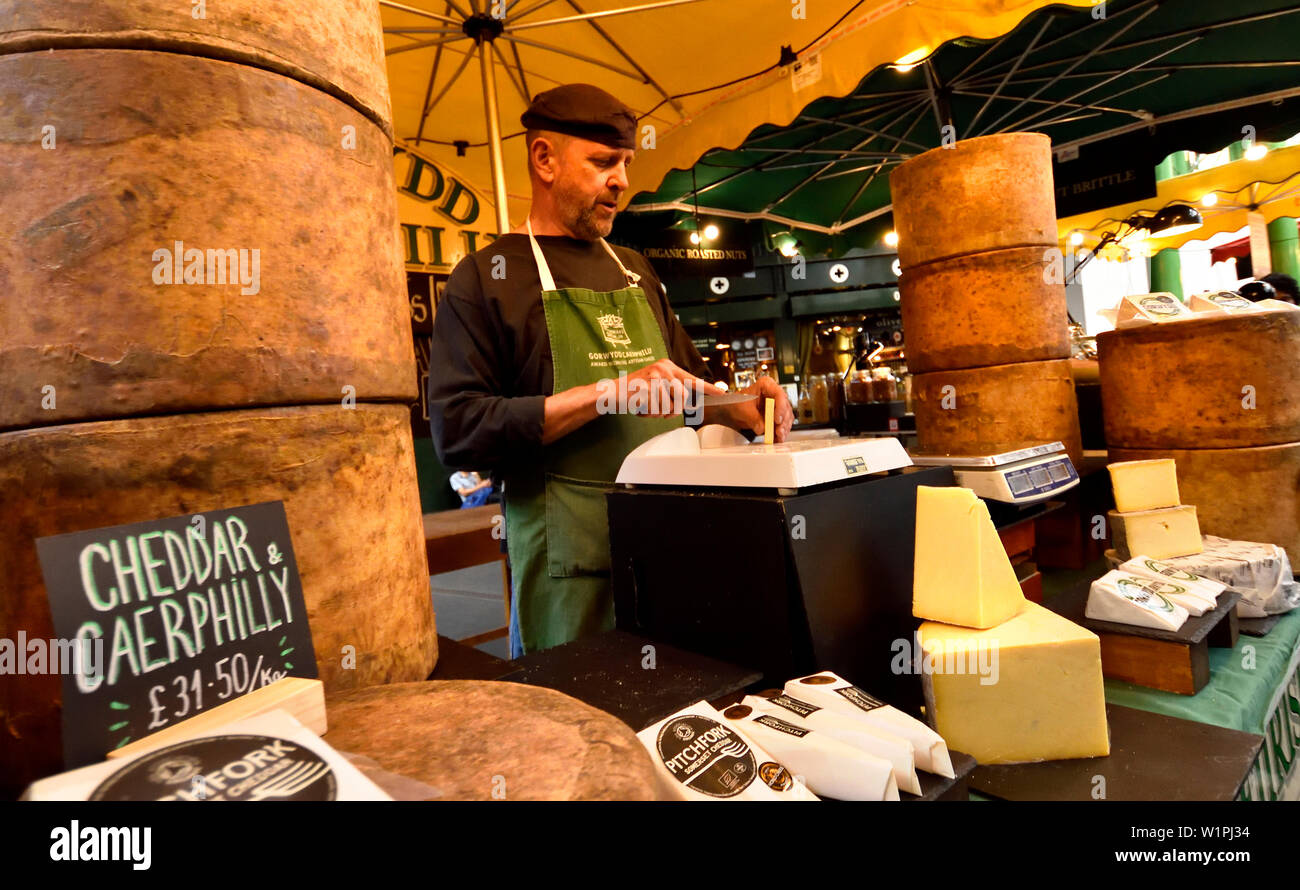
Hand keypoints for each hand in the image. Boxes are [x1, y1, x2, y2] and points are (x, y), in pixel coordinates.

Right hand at [597, 358, 719, 417]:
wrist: (611, 392)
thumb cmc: (635, 393)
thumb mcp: (656, 386)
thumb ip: (672, 390)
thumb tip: (690, 402)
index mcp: (667, 366)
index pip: (692, 379)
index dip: (708, 388)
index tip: (722, 393)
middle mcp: (663, 368)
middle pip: (683, 398)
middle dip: (673, 410)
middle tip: (659, 411)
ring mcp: (655, 377)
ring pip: (671, 405)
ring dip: (660, 412)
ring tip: (647, 407)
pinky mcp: (646, 387)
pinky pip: (658, 408)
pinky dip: (649, 413)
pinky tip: (640, 407)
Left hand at [716, 376, 792, 442]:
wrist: (730, 410)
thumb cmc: (735, 403)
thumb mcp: (743, 410)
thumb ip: (754, 419)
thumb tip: (762, 428)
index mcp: (766, 385)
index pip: (779, 395)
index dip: (781, 408)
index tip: (777, 420)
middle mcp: (774, 394)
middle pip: (785, 407)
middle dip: (783, 422)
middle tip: (778, 431)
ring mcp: (776, 405)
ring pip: (786, 416)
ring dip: (783, 428)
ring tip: (778, 437)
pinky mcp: (776, 415)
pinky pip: (783, 423)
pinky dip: (781, 431)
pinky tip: (778, 438)